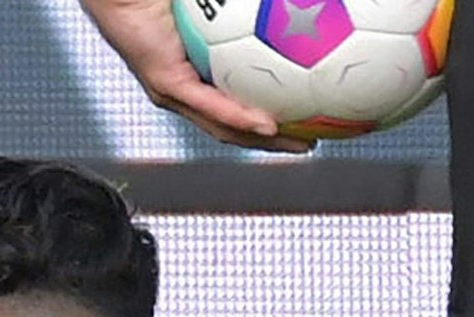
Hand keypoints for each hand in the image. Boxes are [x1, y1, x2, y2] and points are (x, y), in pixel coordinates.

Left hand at [77, 0, 311, 152]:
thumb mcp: (218, 5)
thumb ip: (248, 11)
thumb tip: (285, 3)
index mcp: (194, 76)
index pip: (234, 108)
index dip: (269, 121)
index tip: (305, 121)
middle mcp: (183, 92)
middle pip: (233, 128)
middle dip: (273, 140)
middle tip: (310, 141)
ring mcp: (173, 92)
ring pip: (222, 126)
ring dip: (262, 140)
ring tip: (297, 142)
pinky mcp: (167, 83)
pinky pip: (208, 104)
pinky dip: (238, 116)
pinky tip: (267, 124)